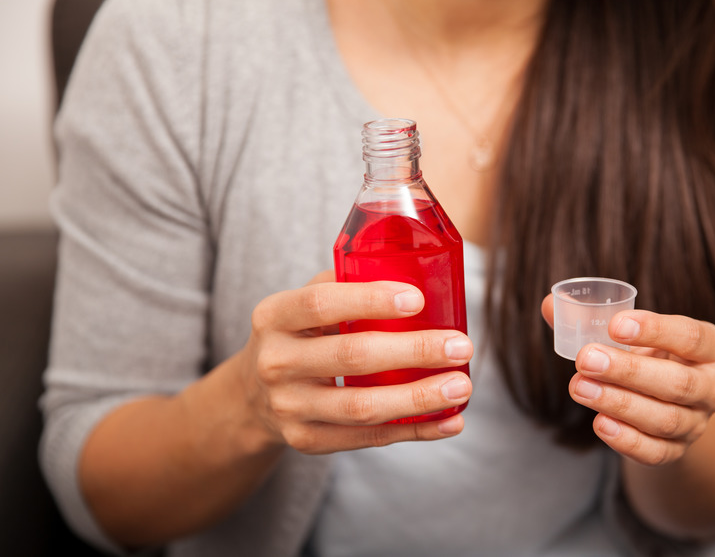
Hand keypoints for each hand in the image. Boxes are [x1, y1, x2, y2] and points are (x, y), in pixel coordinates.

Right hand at [236, 271, 473, 454]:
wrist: (253, 395)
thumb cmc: (299, 336)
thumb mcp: (304, 304)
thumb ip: (345, 285)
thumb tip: (418, 274)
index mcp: (275, 316)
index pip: (321, 303)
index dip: (370, 300)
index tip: (418, 299)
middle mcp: (276, 363)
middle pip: (352, 357)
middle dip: (414, 351)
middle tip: (460, 345)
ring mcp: (289, 407)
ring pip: (362, 407)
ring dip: (419, 398)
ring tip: (461, 386)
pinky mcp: (307, 440)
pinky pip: (368, 438)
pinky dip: (415, 430)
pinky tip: (449, 421)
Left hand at [542, 296, 714, 465]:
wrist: (667, 404)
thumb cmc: (649, 356)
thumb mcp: (634, 334)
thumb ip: (593, 319)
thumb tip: (548, 303)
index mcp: (712, 347)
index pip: (692, 337)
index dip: (656, 330)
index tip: (615, 325)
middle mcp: (713, 387)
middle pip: (677, 383)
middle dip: (629, 371)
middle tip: (586, 358)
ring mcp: (697, 424)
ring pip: (664, 419)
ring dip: (619, 403)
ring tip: (580, 387)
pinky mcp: (677, 452)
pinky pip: (655, 452)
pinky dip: (627, 440)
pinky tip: (599, 422)